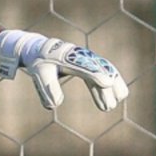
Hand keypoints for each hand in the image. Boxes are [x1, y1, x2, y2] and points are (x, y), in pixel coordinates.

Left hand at [0, 30, 128, 112]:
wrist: (42, 49)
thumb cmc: (40, 62)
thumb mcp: (40, 74)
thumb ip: (47, 88)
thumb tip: (55, 105)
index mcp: (67, 56)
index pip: (84, 65)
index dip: (96, 73)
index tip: (107, 83)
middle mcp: (81, 55)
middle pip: (98, 69)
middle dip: (105, 87)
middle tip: (109, 107)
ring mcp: (88, 59)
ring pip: (104, 71)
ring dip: (111, 88)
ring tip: (112, 106)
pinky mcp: (90, 64)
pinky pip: (103, 74)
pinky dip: (109, 86)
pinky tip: (115, 98)